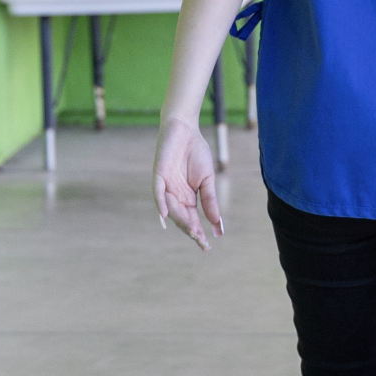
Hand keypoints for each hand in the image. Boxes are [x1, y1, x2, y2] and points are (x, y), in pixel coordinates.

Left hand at [152, 119, 225, 247]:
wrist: (185, 130)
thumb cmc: (196, 153)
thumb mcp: (207, 179)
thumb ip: (210, 200)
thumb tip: (217, 222)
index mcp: (187, 198)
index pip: (192, 220)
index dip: (199, 232)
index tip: (208, 245)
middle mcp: (174, 196)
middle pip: (182, 219)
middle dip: (191, 231)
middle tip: (202, 242)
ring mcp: (166, 187)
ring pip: (171, 210)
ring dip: (181, 221)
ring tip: (193, 231)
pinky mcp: (158, 176)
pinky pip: (158, 193)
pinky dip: (161, 204)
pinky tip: (164, 216)